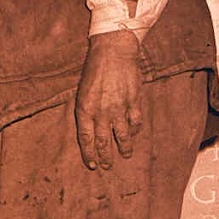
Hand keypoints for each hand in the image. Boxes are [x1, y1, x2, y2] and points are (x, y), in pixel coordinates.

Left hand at [75, 29, 145, 170]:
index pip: (86, 139)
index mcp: (85, 109)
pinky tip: (134, 134)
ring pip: (122, 136)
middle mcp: (101, 112)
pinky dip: (135, 130)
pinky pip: (135, 122)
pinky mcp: (133, 102)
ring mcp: (119, 108)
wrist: (114, 51)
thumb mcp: (82, 89)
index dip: (89, 154)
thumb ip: (86, 109)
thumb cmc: (94, 68)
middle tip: (106, 166)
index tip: (91, 165)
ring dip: (124, 149)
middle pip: (103, 141)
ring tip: (125, 156)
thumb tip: (90, 128)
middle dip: (104, 157)